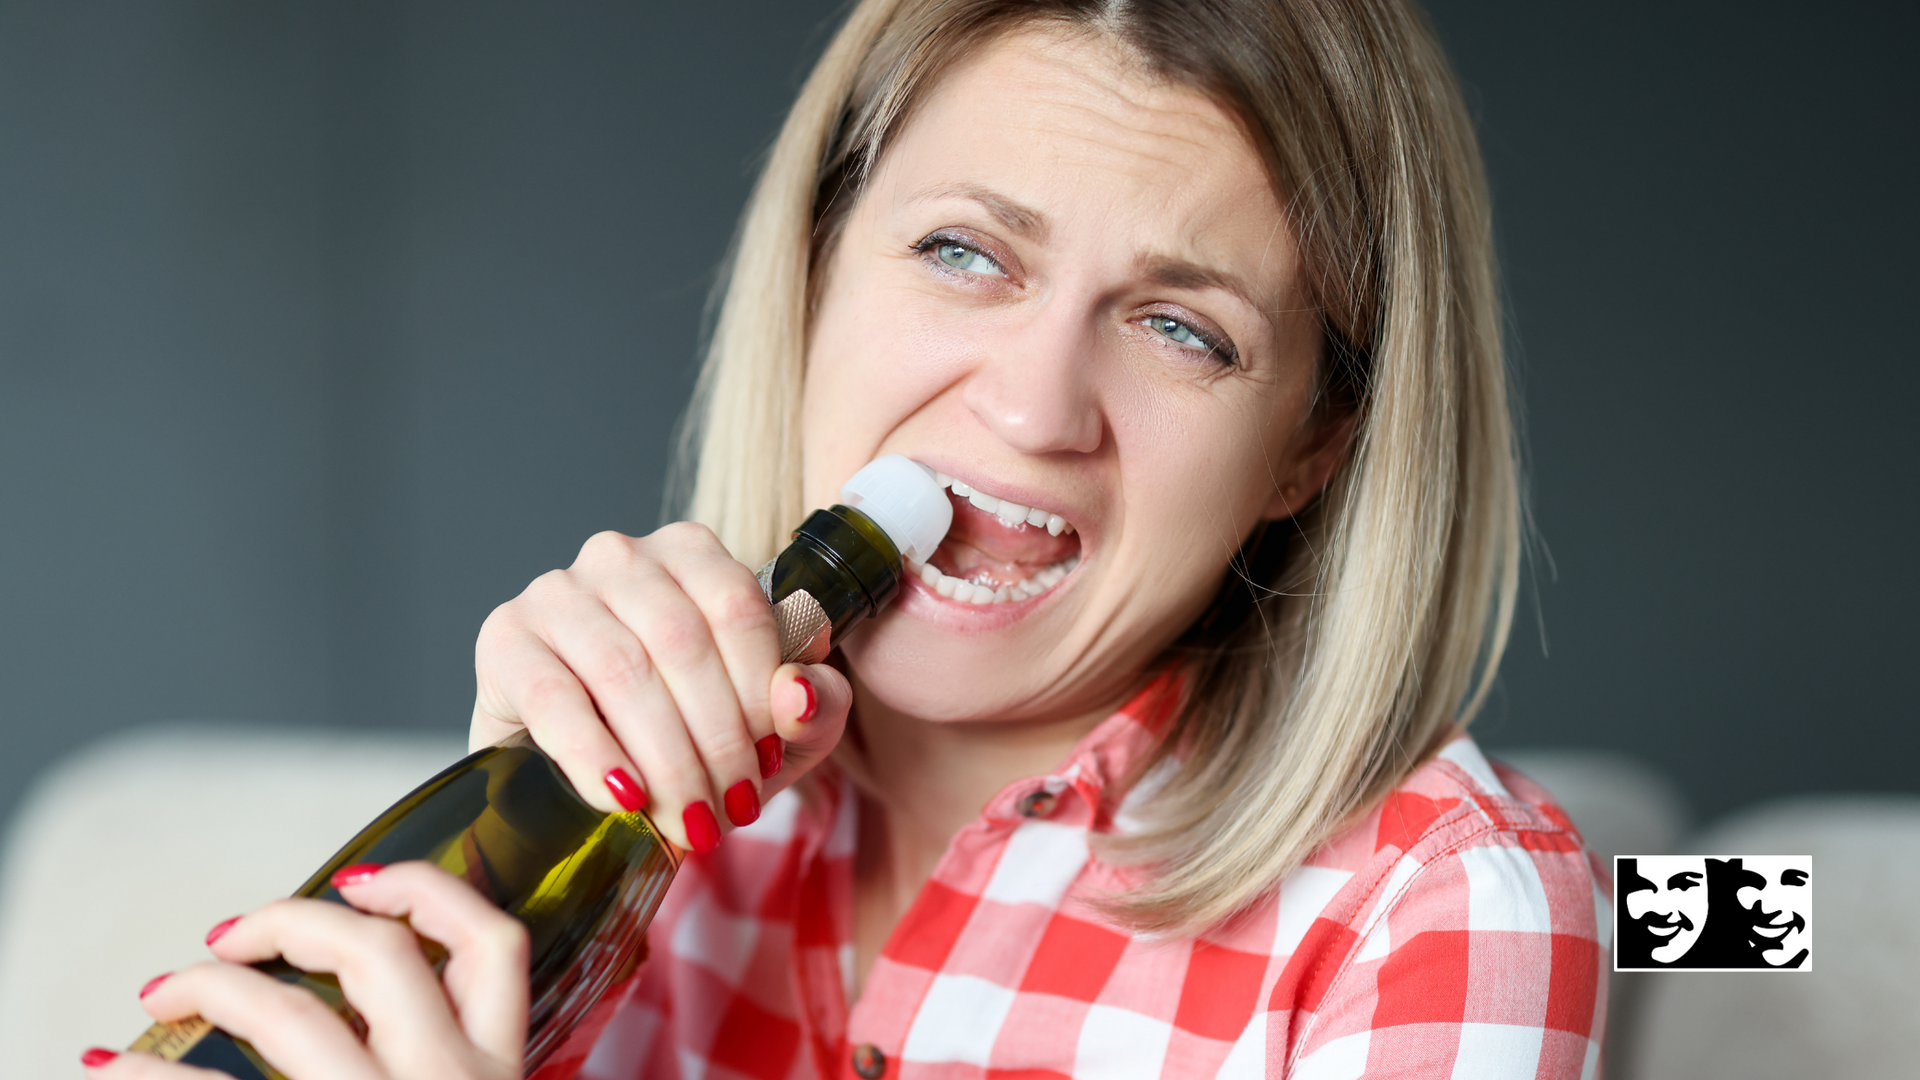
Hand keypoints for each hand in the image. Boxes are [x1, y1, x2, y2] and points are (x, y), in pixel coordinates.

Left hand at [84, 862, 524, 1079]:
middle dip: (289, 924)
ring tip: (165, 994)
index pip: (493, 943)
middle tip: (230, 936)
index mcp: (499, 1068)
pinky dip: (144, 1078)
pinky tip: (107, 1069)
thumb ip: (445, 1054)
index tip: (360, 879)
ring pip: (293, 1016)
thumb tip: (362, 1006)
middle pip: (380, 954)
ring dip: (210, 988)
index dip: (426, 890)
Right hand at [468, 523, 852, 850]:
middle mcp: (621, 557)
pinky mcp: (504, 639)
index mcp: (692, 553)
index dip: (758, 695)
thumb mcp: (777, 731)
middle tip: (727, 811)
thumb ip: (813, 707)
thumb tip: (800, 691)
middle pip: (682, 643)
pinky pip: (552, 698)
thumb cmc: (695, 738)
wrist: (602, 779)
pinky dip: (595, 756)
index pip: (738, 609)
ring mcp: (556, 591)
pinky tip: (624, 799)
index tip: (767, 763)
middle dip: (714, 741)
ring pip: (622, 670)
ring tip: (687, 819)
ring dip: (665, 758)